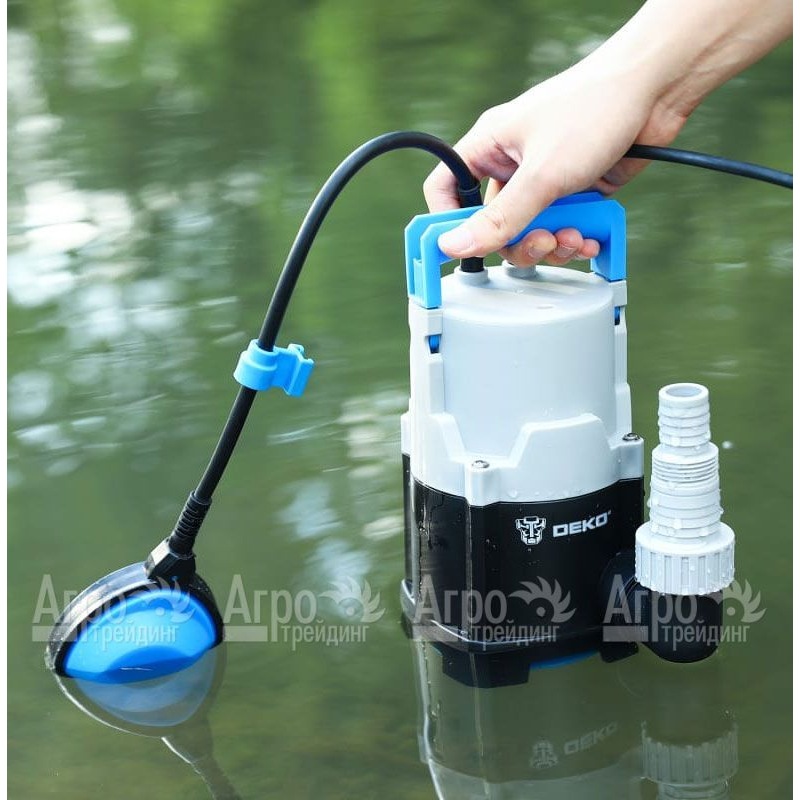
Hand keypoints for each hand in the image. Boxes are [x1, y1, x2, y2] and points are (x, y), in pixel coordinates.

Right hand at [424, 58, 687, 266]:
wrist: (655, 91)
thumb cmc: (595, 107)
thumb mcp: (542, 174)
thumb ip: (500, 218)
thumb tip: (455, 244)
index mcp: (489, 147)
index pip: (446, 188)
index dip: (447, 221)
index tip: (460, 249)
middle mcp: (513, 165)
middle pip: (494, 225)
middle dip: (519, 242)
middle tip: (542, 242)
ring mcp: (544, 180)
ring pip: (529, 232)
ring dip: (553, 244)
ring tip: (574, 237)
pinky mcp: (574, 191)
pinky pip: (562, 229)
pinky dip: (575, 239)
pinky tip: (590, 236)